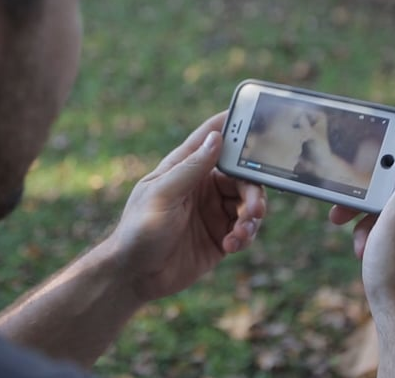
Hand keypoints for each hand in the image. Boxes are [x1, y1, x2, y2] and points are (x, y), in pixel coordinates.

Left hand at [102, 112, 266, 302]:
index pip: (212, 139)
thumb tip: (217, 137)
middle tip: (255, 209)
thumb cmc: (139, 229)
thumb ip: (191, 168)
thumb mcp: (162, 195)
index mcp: (185, 168)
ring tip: (241, 233)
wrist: (134, 276)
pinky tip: (232, 245)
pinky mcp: (220, 237)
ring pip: (248, 204)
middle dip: (253, 191)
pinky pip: (245, 230)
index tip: (260, 119)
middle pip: (242, 177)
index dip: (235, 126)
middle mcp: (202, 186)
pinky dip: (245, 236)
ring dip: (252, 217)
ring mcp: (213, 212)